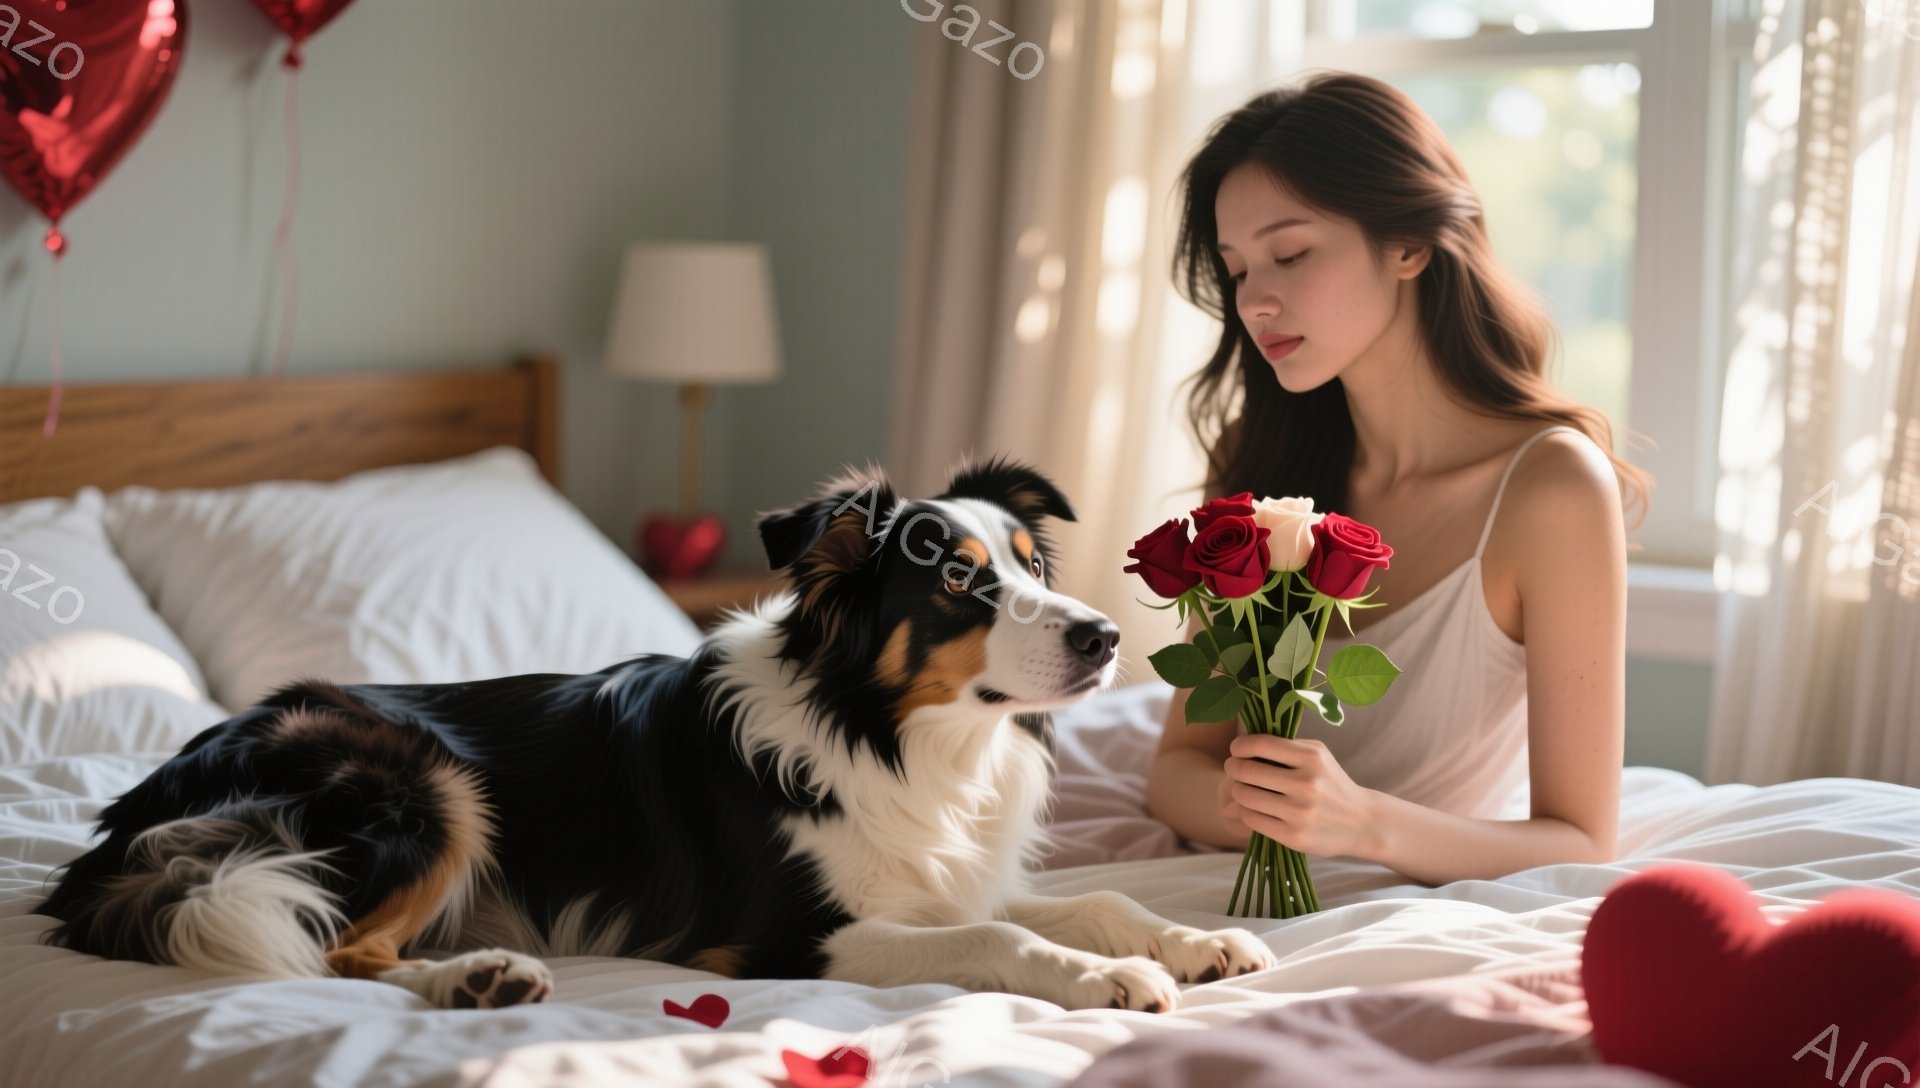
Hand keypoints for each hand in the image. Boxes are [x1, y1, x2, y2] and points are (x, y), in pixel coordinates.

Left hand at [1221, 733, 1378, 858]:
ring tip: (1244, 789)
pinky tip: (1254, 809)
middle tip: (1234, 769)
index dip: (1240, 746)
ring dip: (1238, 791)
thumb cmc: (1331, 784)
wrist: (1362, 823)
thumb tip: (1243, 743)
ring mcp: (1299, 812)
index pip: (1261, 744)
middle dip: (1234, 768)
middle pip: (1247, 771)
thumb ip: (1285, 747)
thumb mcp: (1318, 756)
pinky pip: (1251, 818)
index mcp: (1312, 758)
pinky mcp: (1293, 836)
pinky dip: (1247, 811)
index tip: (1236, 749)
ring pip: (1245, 796)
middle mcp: (1306, 783)